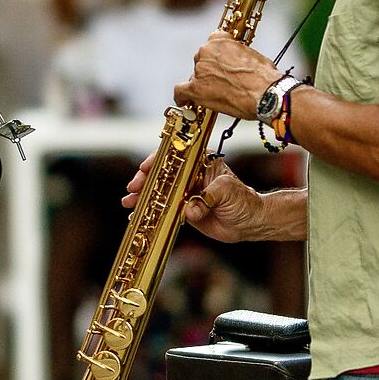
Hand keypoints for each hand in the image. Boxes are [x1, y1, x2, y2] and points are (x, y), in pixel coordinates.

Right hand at [122, 153, 265, 243]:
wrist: (249, 223)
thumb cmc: (243, 201)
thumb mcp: (229, 192)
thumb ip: (209, 197)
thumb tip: (190, 210)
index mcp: (201, 163)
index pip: (175, 156)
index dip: (158, 161)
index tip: (145, 168)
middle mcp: (190, 176)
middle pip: (161, 174)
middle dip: (144, 180)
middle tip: (133, 189)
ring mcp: (184, 193)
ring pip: (158, 191)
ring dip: (142, 196)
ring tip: (129, 203)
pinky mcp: (182, 210)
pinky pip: (162, 209)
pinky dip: (149, 212)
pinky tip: (137, 215)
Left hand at [175, 33, 279, 120]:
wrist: (266, 93)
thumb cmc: (264, 76)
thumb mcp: (252, 55)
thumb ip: (237, 55)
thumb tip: (236, 64)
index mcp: (220, 40)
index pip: (211, 43)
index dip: (216, 55)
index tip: (219, 62)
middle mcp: (206, 52)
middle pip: (201, 61)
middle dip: (209, 71)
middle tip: (221, 82)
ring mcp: (200, 70)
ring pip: (194, 76)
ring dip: (202, 84)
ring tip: (216, 95)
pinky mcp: (196, 89)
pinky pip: (180, 92)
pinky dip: (182, 97)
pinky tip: (185, 102)